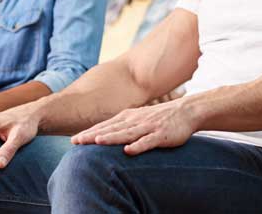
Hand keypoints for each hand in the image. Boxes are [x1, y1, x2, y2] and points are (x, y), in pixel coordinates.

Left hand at [70, 97, 197, 155]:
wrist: (187, 111)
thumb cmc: (160, 117)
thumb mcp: (139, 118)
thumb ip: (123, 125)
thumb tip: (102, 134)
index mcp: (129, 117)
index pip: (106, 125)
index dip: (90, 132)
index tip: (74, 140)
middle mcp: (136, 121)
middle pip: (112, 129)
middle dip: (93, 135)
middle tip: (76, 142)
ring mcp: (149, 127)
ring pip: (127, 134)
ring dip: (112, 138)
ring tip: (97, 142)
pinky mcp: (162, 134)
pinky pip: (148, 141)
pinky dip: (138, 145)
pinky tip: (129, 150)